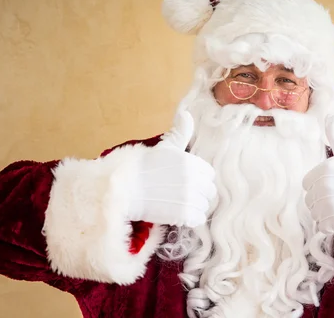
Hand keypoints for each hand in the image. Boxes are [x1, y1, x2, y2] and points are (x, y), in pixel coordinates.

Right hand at [127, 110, 216, 226]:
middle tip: (184, 195)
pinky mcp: (183, 215)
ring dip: (195, 207)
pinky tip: (180, 215)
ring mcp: (189, 198)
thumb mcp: (164, 146)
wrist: (123, 188)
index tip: (188, 181)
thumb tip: (186, 114)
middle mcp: (194, 179)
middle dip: (200, 193)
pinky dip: (191, 219)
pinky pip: (199, 219)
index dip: (200, 178)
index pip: (209, 174)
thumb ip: (180, 132)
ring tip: (180, 205)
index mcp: (191, 162)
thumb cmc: (142, 167)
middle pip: (210, 191)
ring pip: (205, 206)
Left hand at [303, 115, 333, 233]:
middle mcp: (325, 187)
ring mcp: (331, 205)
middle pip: (310, 200)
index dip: (318, 186)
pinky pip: (323, 227)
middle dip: (322, 200)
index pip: (307, 184)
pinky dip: (331, 226)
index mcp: (325, 169)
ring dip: (326, 214)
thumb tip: (331, 115)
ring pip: (316, 214)